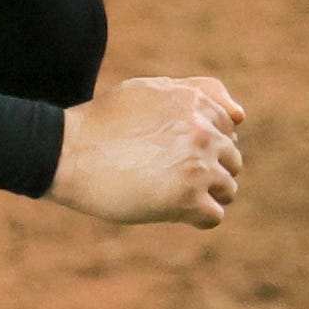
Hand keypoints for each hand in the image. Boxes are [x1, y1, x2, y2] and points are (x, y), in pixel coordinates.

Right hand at [45, 76, 245, 227]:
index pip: (229, 126)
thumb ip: (195, 93)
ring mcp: (197, 165)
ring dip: (205, 195)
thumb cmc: (104, 122)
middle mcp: (202, 130)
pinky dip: (197, 218)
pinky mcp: (187, 199)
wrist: (68, 152)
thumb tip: (240, 115)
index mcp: (194, 101)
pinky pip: (214, 216)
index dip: (205, 141)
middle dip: (208, 169)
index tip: (177, 150)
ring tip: (172, 194)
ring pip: (229, 188)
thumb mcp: (147, 89)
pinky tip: (173, 211)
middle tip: (171, 175)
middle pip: (232, 159)